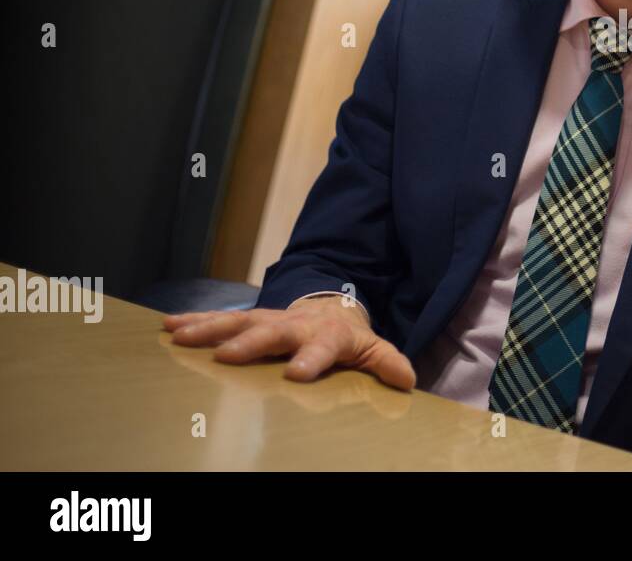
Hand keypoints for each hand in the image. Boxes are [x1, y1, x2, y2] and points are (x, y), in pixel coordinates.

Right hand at [162, 296, 415, 390]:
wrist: (328, 307)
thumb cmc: (346, 336)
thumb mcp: (371, 348)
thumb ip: (386, 363)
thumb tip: (407, 381)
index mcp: (326, 335)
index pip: (321, 347)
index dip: (311, 360)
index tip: (296, 375)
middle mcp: (293, 324)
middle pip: (271, 332)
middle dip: (249, 344)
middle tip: (226, 357)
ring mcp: (268, 319)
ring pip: (238, 321)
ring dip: (209, 328)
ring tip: (180, 337)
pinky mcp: (248, 320)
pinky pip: (218, 318)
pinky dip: (194, 320)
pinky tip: (169, 326)